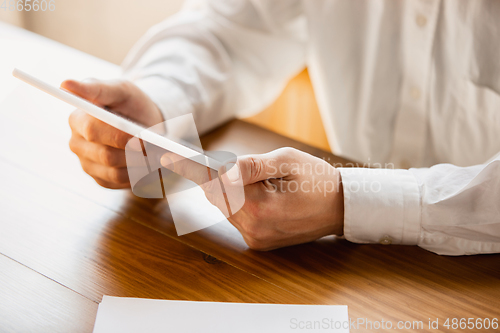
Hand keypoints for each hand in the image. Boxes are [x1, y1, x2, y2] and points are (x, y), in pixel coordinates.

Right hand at [62, 79, 162, 188]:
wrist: (144, 122)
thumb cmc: (130, 103)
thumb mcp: (119, 89)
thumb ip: (95, 88)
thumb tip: (65, 84)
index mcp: (77, 120)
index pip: (93, 132)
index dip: (119, 136)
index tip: (141, 137)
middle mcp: (78, 144)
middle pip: (106, 156)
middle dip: (136, 152)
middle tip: (158, 147)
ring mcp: (88, 164)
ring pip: (115, 172)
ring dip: (141, 165)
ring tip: (156, 153)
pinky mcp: (102, 179)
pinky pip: (121, 182)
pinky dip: (139, 175)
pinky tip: (147, 162)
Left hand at [161, 147, 343, 250]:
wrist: (340, 207)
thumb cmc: (316, 179)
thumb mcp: (287, 161)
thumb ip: (251, 165)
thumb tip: (223, 170)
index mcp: (259, 206)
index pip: (215, 183)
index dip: (190, 168)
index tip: (168, 157)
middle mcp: (253, 228)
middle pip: (217, 196)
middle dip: (217, 176)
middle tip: (227, 162)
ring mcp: (255, 239)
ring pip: (225, 207)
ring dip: (230, 190)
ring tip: (256, 178)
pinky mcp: (259, 243)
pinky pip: (237, 218)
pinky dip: (239, 202)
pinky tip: (258, 193)